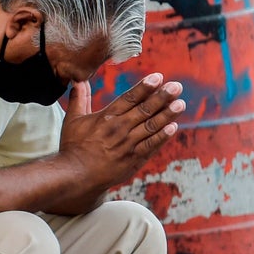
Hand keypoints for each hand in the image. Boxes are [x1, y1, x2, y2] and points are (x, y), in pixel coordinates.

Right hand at [58, 73, 184, 191]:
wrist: (75, 176)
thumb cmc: (73, 148)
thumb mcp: (72, 120)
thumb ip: (79, 99)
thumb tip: (78, 80)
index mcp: (107, 117)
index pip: (129, 98)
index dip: (145, 87)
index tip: (158, 77)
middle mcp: (120, 129)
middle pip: (145, 110)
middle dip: (162, 97)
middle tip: (177, 87)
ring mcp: (128, 145)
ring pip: (151, 126)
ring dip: (167, 115)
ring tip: (181, 104)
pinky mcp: (133, 160)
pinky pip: (151, 146)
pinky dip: (163, 137)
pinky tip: (173, 127)